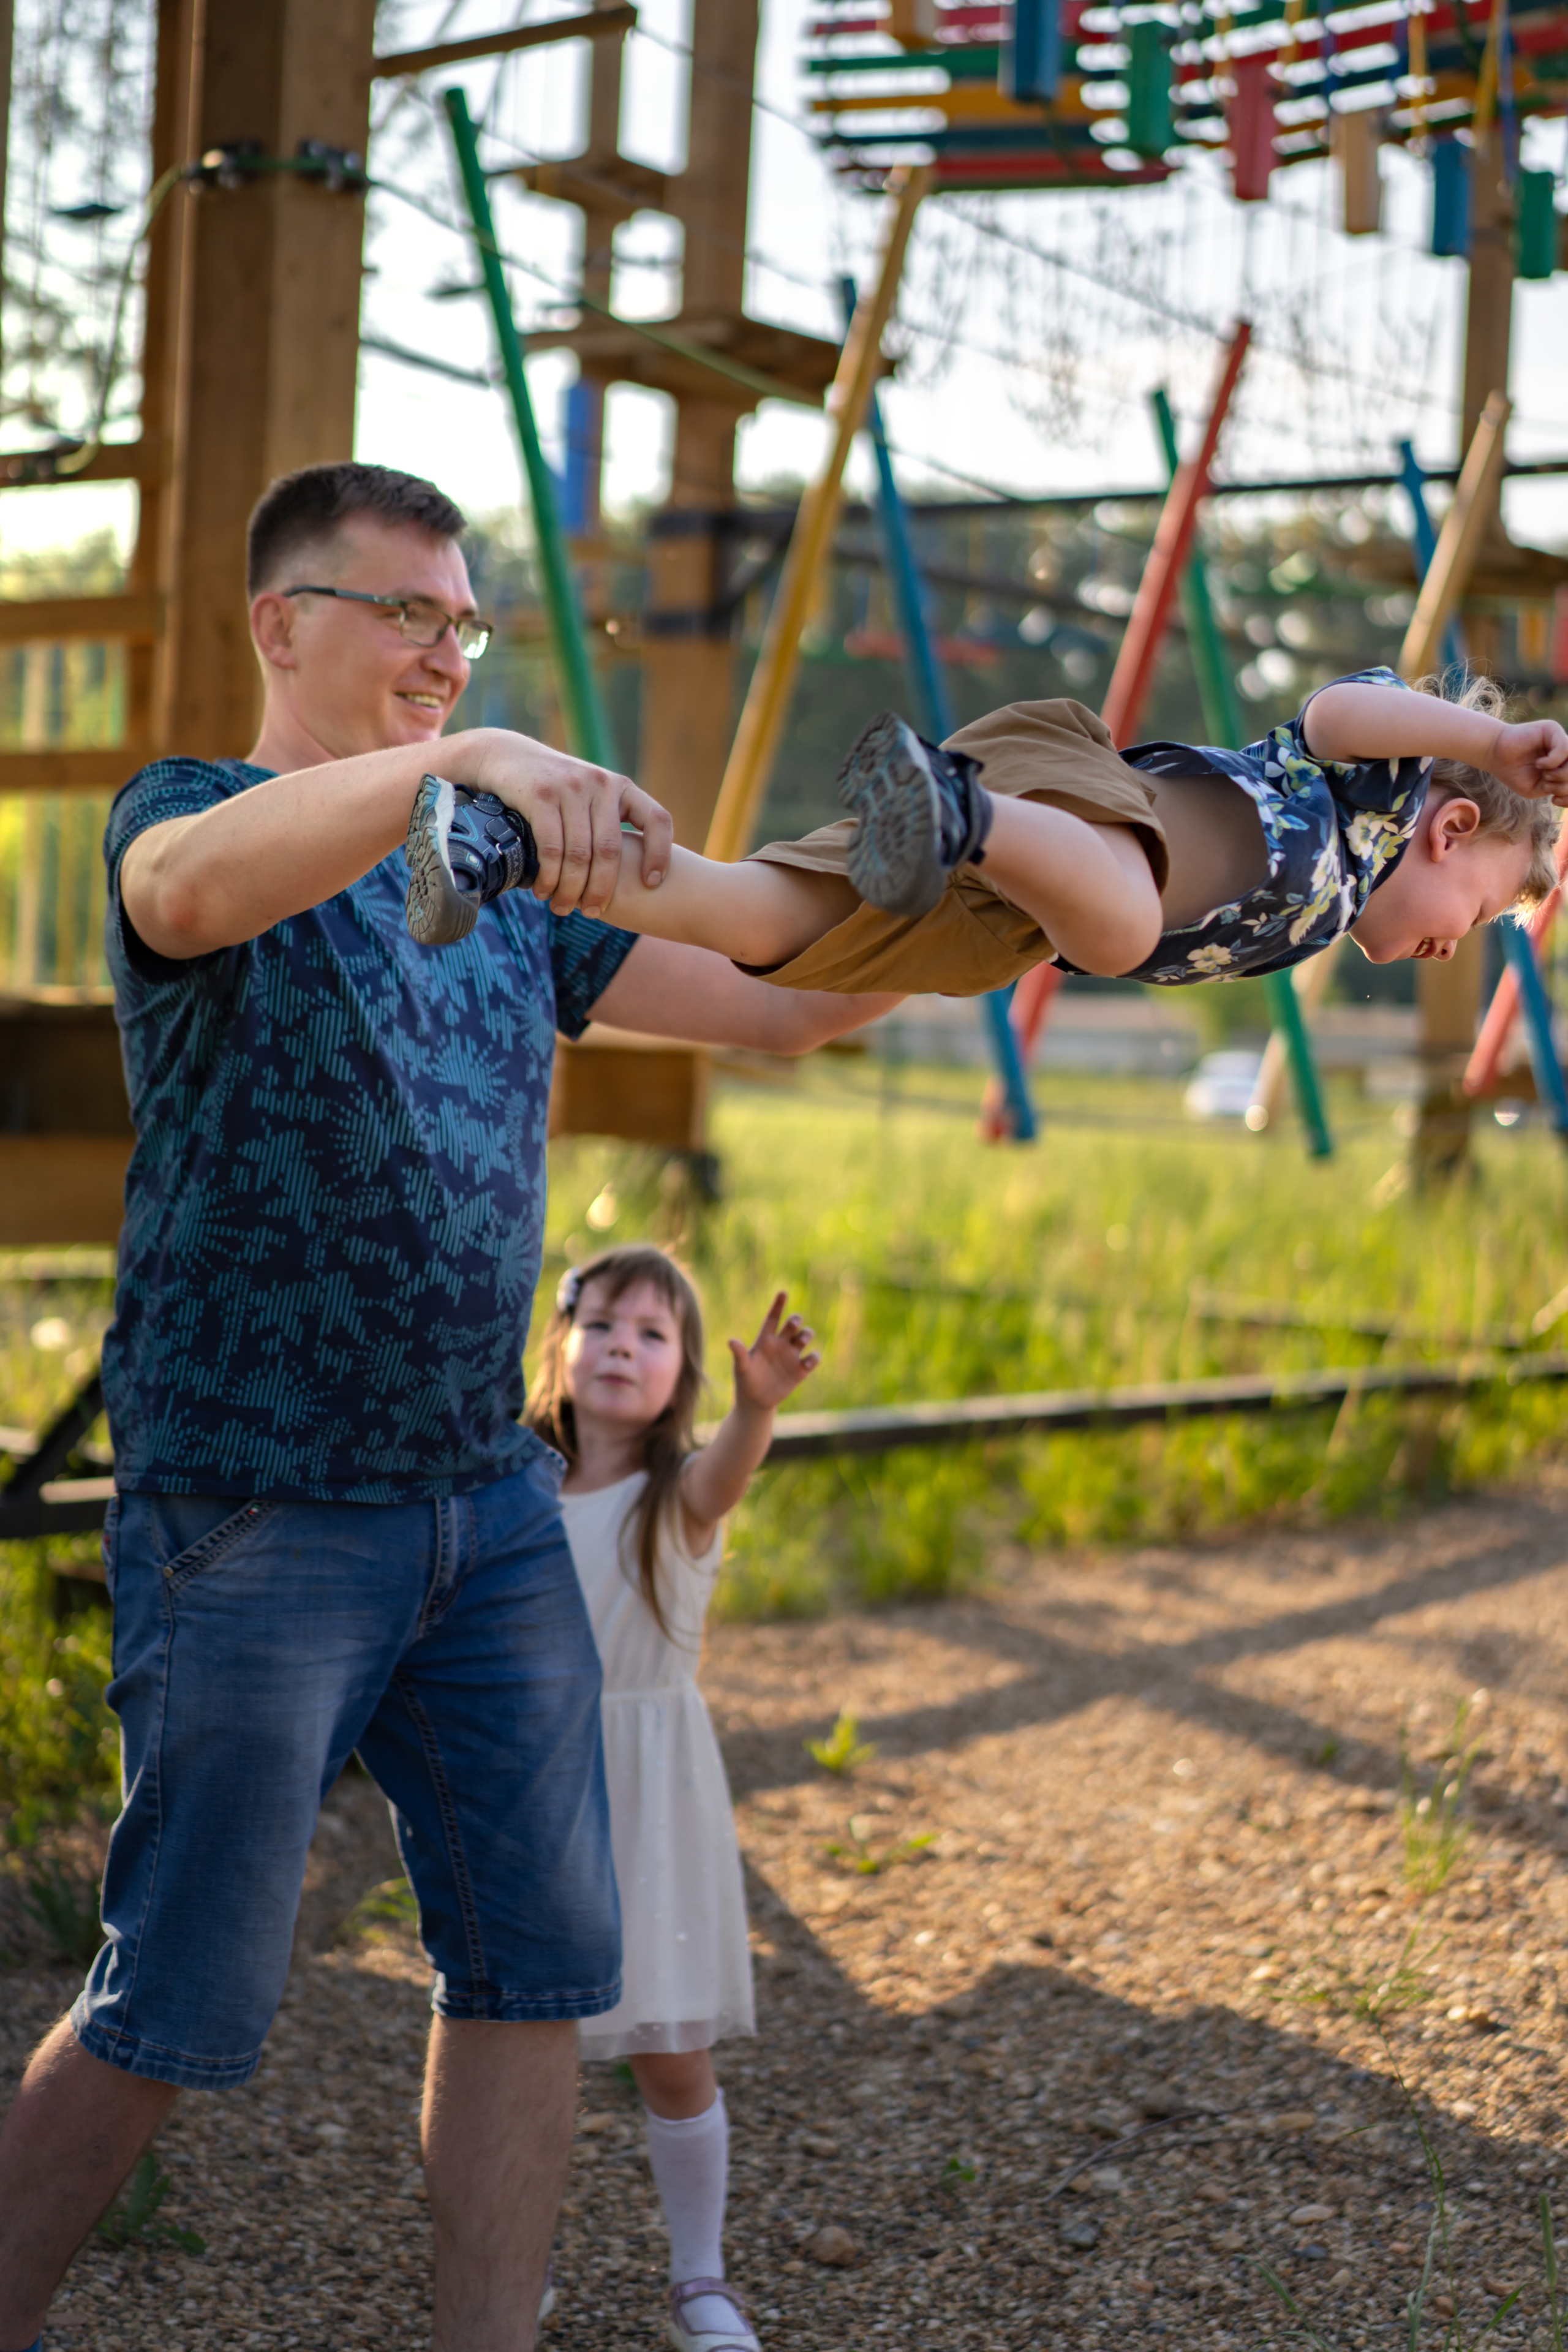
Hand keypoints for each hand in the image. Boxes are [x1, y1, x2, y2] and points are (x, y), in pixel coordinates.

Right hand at [473, 731, 673, 916]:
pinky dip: (549, 877)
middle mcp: (601, 784)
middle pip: (610, 851)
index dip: (659, 854)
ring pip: (579, 855)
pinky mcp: (541, 795)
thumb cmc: (554, 790)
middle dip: (601, 889)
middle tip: (591, 913)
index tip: (651, 883)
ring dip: (571, 890)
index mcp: (621, 787)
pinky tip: (543, 890)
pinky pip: (552, 848)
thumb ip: (606, 824)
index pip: (657, 820)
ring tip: (562, 908)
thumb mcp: (589, 797)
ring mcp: (571, 788)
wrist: (507, 756)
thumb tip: (630, 879)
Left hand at [728, 1292, 819, 1411]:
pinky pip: (813, 1358)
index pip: (773, 1318)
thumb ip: (739, 1354)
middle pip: (792, 1325)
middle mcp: (781, 1344)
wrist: (755, 1401)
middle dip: (796, 1320)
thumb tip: (730, 1341)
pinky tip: (807, 1362)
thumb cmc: (746, 1380)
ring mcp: (792, 1356)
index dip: (778, 1305)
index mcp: (765, 1340)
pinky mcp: (801, 1370)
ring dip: (806, 1335)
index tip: (783, 1293)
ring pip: (805, 1337)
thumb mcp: (741, 1367)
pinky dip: (814, 1358)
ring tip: (802, 1341)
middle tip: (794, 1325)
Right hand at [1487, 718, 1567, 802]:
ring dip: (1560, 774)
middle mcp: (1564, 751)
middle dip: (1564, 785)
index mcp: (1562, 764)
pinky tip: (1539, 764)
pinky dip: (1553, 762)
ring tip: (1545, 775)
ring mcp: (1560, 739)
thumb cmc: (1513, 773)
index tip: (1555, 801)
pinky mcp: (1552, 729)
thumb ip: (1557, 788)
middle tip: (1546, 785)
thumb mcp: (1537, 789)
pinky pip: (1565, 749)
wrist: (1494, 755)